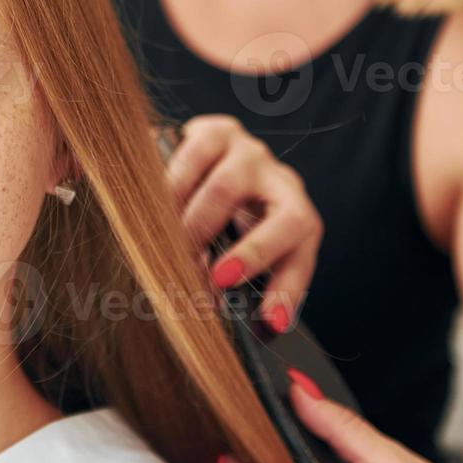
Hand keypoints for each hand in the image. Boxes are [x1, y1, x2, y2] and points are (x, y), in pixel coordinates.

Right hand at [157, 114, 322, 332]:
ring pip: (227, 190)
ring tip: (169, 250)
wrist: (199, 165)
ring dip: (194, 228)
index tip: (269, 321)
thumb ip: (248, 290)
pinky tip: (153, 209)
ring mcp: (249, 152)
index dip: (287, 287)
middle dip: (244, 257)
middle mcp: (281, 182)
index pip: (309, 259)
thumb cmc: (224, 226)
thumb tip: (257, 331)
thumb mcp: (242, 260)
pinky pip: (193, 158)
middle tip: (208, 281)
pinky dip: (169, 190)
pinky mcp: (214, 131)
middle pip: (283, 219)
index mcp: (298, 218)